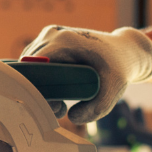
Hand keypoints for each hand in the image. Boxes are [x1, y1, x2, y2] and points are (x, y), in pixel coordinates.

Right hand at [22, 25, 151, 123]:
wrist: (123, 51)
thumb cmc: (117, 69)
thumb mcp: (113, 90)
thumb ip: (95, 110)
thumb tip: (70, 116)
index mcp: (64, 41)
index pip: (33, 66)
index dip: (37, 89)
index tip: (53, 106)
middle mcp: (52, 34)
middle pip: (28, 67)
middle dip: (39, 91)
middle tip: (60, 109)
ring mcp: (49, 35)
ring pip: (29, 66)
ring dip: (39, 86)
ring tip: (61, 103)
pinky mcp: (49, 41)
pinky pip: (34, 63)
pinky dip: (42, 78)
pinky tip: (58, 93)